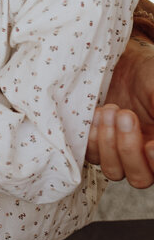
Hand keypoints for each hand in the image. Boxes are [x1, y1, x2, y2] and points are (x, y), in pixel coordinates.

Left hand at [87, 34, 153, 187]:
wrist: (122, 61)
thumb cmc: (148, 75)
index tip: (151, 145)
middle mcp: (144, 154)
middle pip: (139, 178)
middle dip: (129, 148)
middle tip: (125, 114)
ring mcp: (119, 151)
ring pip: (114, 170)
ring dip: (109, 142)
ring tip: (109, 110)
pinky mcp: (97, 143)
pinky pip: (91, 156)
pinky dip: (92, 138)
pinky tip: (96, 112)